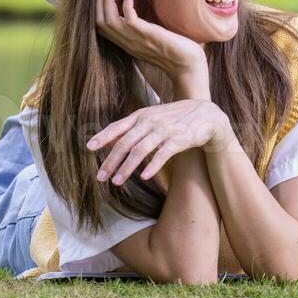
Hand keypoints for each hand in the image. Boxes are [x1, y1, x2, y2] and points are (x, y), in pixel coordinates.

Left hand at [87, 99, 233, 185]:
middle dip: (110, 161)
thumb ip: (133, 126)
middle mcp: (151, 121)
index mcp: (142, 115)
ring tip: (116, 182)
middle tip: (100, 177)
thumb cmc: (177, 118)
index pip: (117, 126)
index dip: (103, 137)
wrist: (208, 115)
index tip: (89, 148)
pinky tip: (143, 177)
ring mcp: (164, 130)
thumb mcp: (154, 116)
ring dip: (126, 168)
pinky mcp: (178, 139)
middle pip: (125, 142)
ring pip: (139, 150)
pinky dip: (152, 166)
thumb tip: (109, 139)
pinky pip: (162, 155)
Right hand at [95, 0, 205, 84]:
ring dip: (107, 1)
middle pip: (101, 23)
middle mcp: (128, 43)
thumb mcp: (152, 41)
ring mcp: (136, 40)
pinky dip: (125, 6)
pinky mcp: (148, 35)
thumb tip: (138, 18)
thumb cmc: (175, 52)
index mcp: (127, 44)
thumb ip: (142, 32)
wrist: (188, 65)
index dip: (99, 9)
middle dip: (99, 1)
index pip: (102, 28)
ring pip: (110, 21)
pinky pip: (130, 20)